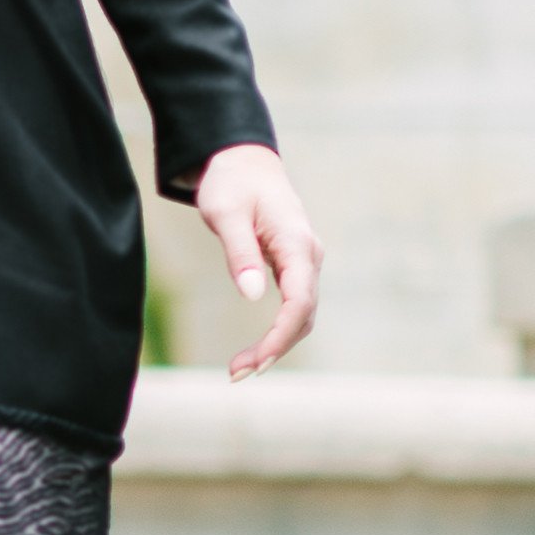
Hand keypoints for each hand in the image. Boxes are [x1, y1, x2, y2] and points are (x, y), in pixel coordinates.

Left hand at [188, 144, 323, 381]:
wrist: (242, 161)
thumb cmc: (232, 183)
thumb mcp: (226, 213)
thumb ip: (239, 252)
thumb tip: (252, 295)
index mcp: (297, 243)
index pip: (299, 302)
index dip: (281, 336)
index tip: (257, 362)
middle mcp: (308, 256)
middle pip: (303, 315)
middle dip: (275, 349)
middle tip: (237, 373)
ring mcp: (304, 262)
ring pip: (301, 315)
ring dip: (276, 345)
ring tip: (240, 368)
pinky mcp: (294, 266)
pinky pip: (294, 306)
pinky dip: (278, 331)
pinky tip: (256, 349)